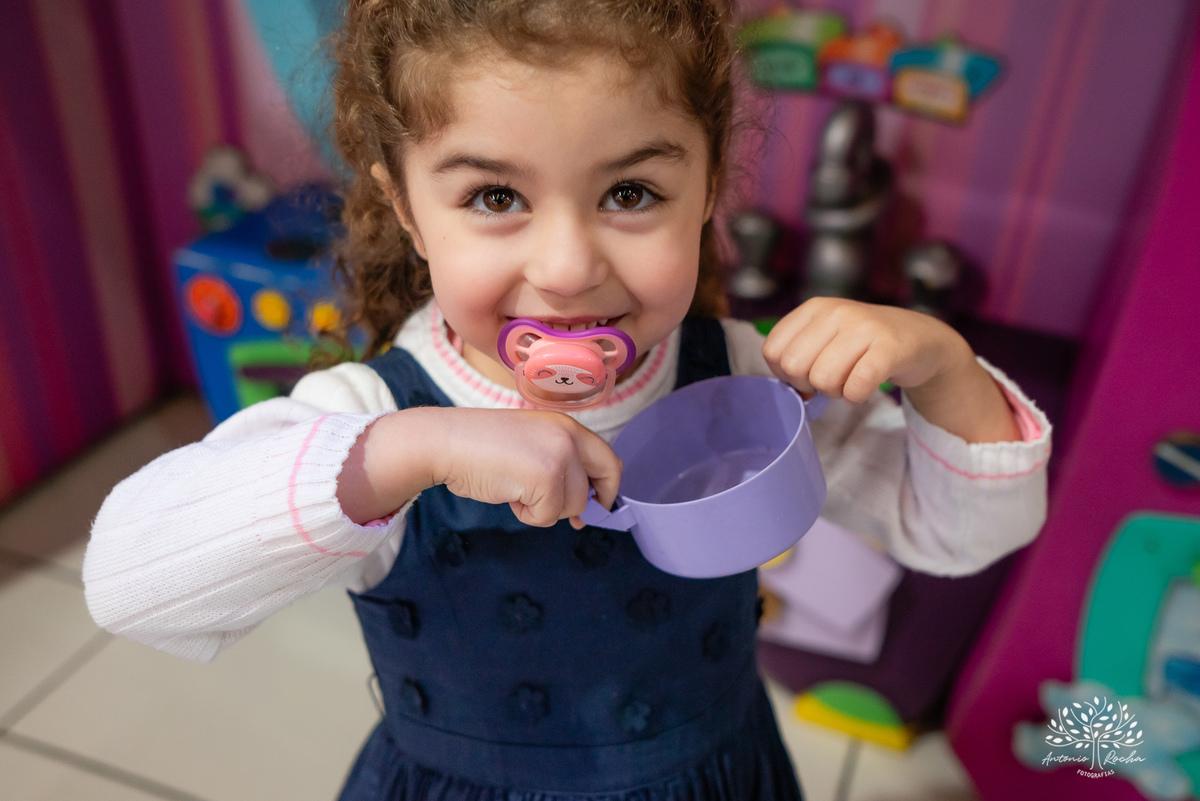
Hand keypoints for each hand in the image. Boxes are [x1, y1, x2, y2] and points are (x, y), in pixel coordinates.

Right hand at [338, 406, 621, 527]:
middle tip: (577, 520)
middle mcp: (569, 436)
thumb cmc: (479, 445)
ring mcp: (559, 456)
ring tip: (516, 490)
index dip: (608, 486)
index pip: (608, 458)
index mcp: (566, 425)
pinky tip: (508, 494)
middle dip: (589, 504)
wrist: (446, 442)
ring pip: (573, 505)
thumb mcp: (530, 442)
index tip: (600, 504)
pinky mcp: (546, 478)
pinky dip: (527, 515)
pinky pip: (548, 516)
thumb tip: (583, 504)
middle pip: (605, 480)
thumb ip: (559, 462)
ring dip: (545, 509)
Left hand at [762, 298, 1019, 441]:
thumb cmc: (864, 344)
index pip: (773, 351)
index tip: (807, 374)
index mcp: (815, 308)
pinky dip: (857, 396)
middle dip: (809, 384)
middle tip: (832, 378)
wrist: (921, 339)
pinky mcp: (890, 348)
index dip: (785, 374)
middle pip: (794, 367)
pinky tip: (865, 387)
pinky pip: (856, 387)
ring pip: (823, 380)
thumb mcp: (827, 339)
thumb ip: (800, 358)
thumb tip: (793, 393)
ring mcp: (865, 327)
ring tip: (851, 379)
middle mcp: (837, 312)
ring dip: (836, 392)